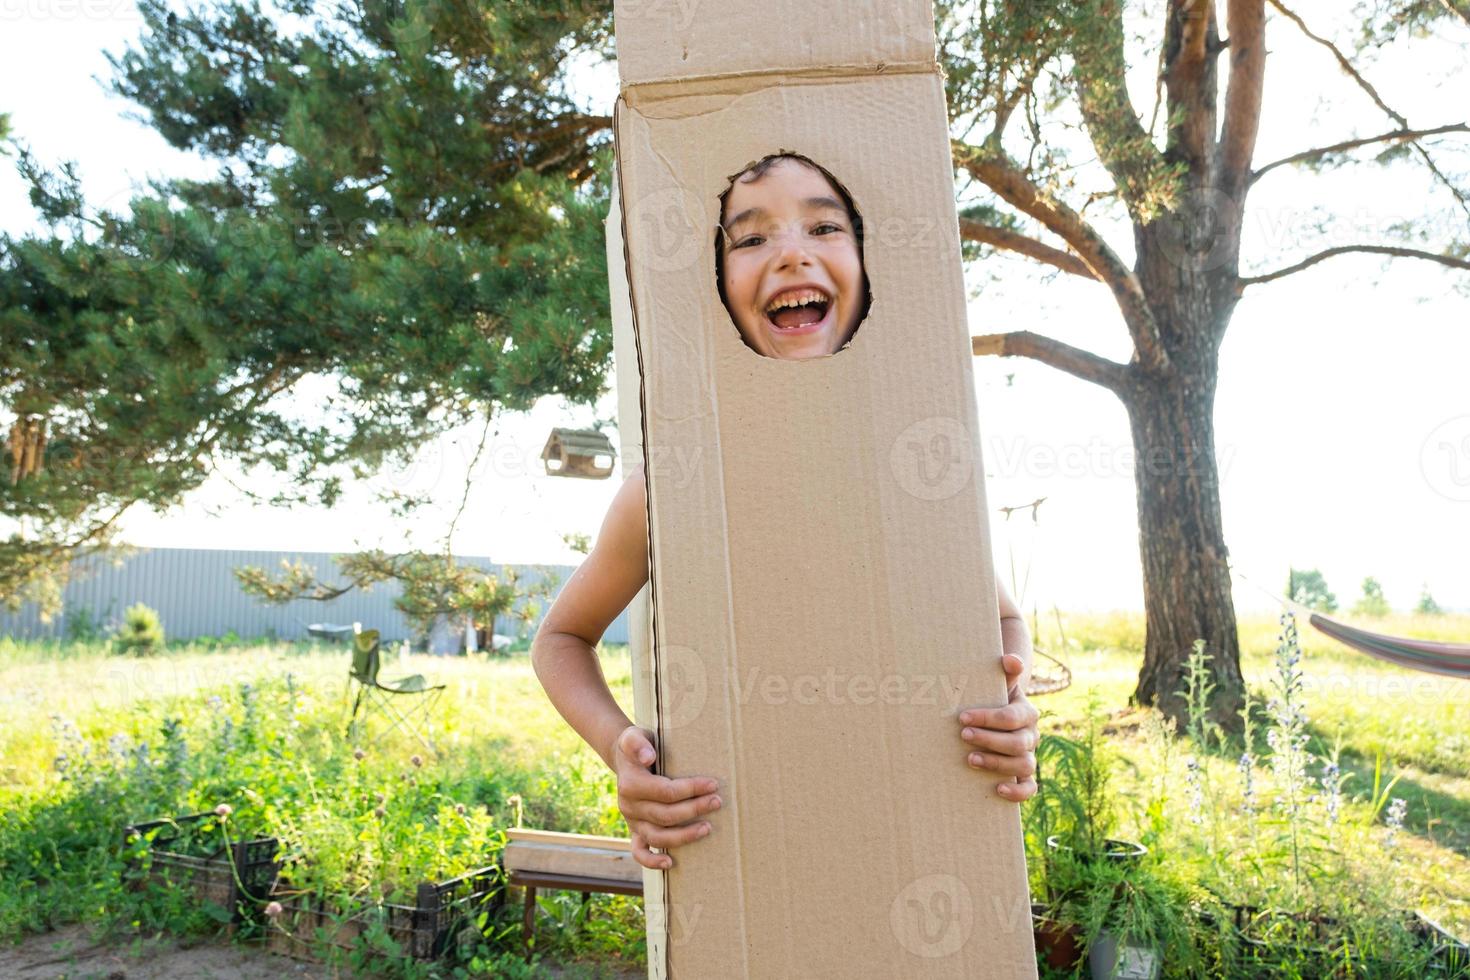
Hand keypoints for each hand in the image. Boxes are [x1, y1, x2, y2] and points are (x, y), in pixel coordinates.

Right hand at [612, 726, 721, 869]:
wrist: (625, 758)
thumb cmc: (638, 745)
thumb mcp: (634, 736)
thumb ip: (638, 743)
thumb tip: (649, 757)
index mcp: (630, 784)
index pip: (665, 792)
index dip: (691, 789)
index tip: (713, 784)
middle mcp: (629, 806)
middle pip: (666, 815)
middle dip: (695, 809)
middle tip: (717, 801)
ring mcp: (632, 821)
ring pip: (658, 837)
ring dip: (684, 836)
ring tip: (708, 828)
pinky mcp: (634, 831)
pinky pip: (639, 852)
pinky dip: (652, 862)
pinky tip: (670, 863)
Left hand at [958, 653, 1039, 801]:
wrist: (998, 714)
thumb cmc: (992, 697)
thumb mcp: (998, 682)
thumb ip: (1006, 670)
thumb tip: (1010, 659)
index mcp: (1027, 712)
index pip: (1012, 717)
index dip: (988, 718)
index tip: (962, 718)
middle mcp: (1031, 735)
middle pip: (1017, 743)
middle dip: (989, 740)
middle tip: (963, 735)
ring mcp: (1029, 756)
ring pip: (1024, 765)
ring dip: (997, 763)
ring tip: (970, 759)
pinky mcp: (1025, 775)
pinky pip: (1030, 788)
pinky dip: (1018, 792)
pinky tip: (997, 789)